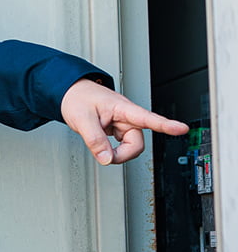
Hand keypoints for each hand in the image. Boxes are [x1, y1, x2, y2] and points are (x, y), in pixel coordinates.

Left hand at [61, 78, 188, 164]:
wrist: (70, 92)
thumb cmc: (78, 97)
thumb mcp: (82, 119)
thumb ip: (94, 140)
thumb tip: (106, 159)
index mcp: (122, 108)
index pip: (147, 118)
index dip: (166, 124)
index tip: (182, 128)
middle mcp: (126, 117)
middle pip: (137, 143)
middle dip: (123, 153)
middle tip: (105, 155)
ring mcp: (122, 124)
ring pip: (130, 146)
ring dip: (117, 152)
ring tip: (99, 146)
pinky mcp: (117, 130)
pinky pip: (121, 146)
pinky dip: (111, 150)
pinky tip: (102, 144)